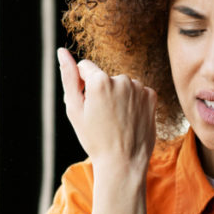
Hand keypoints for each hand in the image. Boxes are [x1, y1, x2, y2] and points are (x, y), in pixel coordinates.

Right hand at [57, 48, 156, 169]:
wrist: (123, 162)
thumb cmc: (94, 139)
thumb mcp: (74, 109)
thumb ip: (68, 77)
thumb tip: (62, 51)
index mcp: (99, 80)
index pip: (85, 68)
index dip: (82, 86)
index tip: (87, 105)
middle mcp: (121, 79)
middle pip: (104, 77)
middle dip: (101, 91)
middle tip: (102, 118)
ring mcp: (139, 88)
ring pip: (121, 85)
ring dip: (118, 97)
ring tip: (116, 121)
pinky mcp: (151, 96)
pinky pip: (137, 92)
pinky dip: (133, 102)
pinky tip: (129, 119)